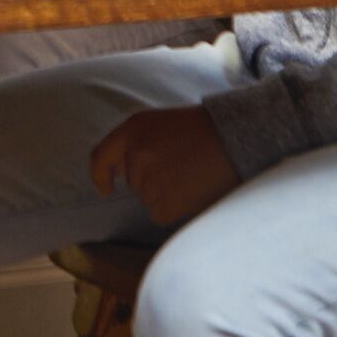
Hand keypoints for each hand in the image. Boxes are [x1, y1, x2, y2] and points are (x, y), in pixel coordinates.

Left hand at [89, 105, 238, 225]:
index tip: (107, 187)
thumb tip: (121, 173)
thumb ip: (137, 142)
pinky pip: (159, 213)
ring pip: (148, 199)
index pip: (100, 157)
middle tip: (183, 166)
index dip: (101, 175)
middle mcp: (135, 153)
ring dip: (167, 194)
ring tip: (191, 174)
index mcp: (132, 129)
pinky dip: (175, 208)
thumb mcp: (161, 123)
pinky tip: (193, 190)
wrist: (235, 138)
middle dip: (153, 180)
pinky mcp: (163, 201)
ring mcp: (148, 178)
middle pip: (133, 182)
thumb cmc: (204, 130)